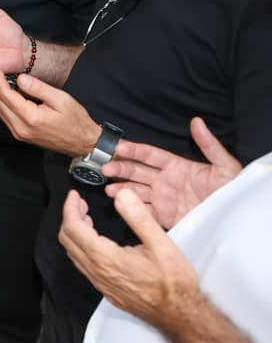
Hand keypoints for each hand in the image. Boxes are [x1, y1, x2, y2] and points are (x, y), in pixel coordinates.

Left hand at [0, 69, 99, 155]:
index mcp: (31, 118)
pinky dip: (3, 104)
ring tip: (0, 81)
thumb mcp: (61, 99)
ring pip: (0, 111)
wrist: (82, 142)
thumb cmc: (75, 121)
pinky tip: (8, 95)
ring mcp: (20, 134)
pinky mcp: (21, 135)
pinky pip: (5, 118)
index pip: (6, 96)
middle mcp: (21, 128)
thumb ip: (39, 88)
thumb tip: (20, 79)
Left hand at [58, 187, 201, 325]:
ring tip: (87, 219)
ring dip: (75, 233)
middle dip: (70, 217)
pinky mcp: (106, 291)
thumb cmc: (173, 282)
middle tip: (81, 205)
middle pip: (67, 240)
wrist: (180, 316)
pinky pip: (82, 266)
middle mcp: (96, 271)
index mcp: (105, 257)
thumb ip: (139, 218)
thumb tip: (122, 195)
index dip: (70, 207)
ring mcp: (99, 283)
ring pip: (73, 253)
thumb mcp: (161, 245)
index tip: (75, 195)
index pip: (73, 227)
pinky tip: (96, 242)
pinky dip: (81, 247)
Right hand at [102, 117, 241, 228]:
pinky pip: (144, 211)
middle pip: (136, 171)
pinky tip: (120, 204)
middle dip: (119, 168)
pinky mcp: (164, 217)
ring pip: (135, 191)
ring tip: (109, 189)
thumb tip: (197, 122)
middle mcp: (164, 181)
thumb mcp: (225, 167)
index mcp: (176, 166)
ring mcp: (162, 199)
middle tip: (105, 168)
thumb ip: (209, 145)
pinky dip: (131, 208)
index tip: (118, 147)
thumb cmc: (232, 191)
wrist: (236, 220)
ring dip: (121, 188)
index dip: (133, 150)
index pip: (149, 154)